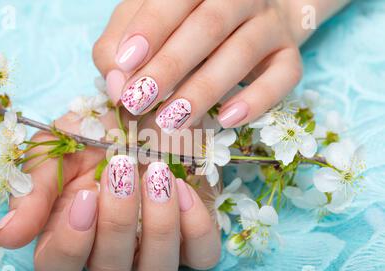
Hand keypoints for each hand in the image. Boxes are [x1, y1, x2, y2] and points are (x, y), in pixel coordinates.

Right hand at [0, 110, 220, 270]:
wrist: (144, 112)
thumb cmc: (97, 131)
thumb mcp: (57, 148)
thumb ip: (33, 190)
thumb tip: (5, 238)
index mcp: (72, 233)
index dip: (70, 244)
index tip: (84, 194)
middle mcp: (113, 249)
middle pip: (110, 270)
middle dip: (117, 221)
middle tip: (121, 169)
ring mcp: (155, 247)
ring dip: (158, 226)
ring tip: (157, 174)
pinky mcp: (193, 236)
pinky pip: (202, 254)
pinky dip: (195, 225)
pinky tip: (184, 186)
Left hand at [94, 0, 302, 131]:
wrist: (254, 13)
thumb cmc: (186, 20)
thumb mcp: (146, 22)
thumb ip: (120, 43)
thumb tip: (117, 85)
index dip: (151, 28)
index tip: (125, 65)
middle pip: (209, 25)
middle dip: (171, 66)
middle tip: (141, 101)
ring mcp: (270, 23)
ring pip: (243, 51)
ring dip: (204, 89)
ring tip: (171, 121)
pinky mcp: (290, 54)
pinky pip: (284, 76)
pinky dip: (258, 100)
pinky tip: (228, 120)